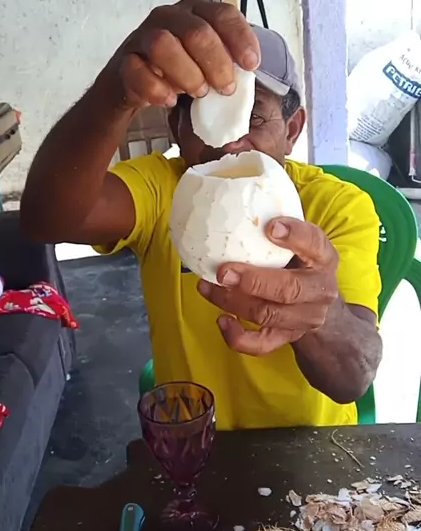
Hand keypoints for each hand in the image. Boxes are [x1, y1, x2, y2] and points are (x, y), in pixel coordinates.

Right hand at [108, 0, 259, 109]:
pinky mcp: (124, 61)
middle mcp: (168, 17)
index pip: (222, 14)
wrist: (132, 82)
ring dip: (186, 73)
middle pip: (196, 31)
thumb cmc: (176, 68)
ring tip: (198, 92)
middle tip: (225, 88)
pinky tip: (169, 100)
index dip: (240, 38)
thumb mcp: (205, 61)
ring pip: (163, 45)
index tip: (251, 65)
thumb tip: (249, 71)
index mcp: (194, 12)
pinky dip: (156, 89)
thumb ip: (226, 59)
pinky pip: (137, 71)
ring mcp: (143, 37)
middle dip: (215, 62)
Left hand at [197, 218, 338, 354]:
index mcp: (324, 259)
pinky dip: (238, 337)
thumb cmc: (303, 265)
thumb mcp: (306, 242)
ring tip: (205, 286)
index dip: (295, 236)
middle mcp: (318, 290)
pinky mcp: (286, 338)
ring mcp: (303, 318)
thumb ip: (284, 223)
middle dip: (253, 281)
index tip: (271, 226)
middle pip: (288, 290)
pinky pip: (261, 345)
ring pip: (266, 315)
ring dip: (232, 301)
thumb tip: (248, 186)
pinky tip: (221, 320)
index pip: (315, 244)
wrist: (323, 309)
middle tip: (223, 271)